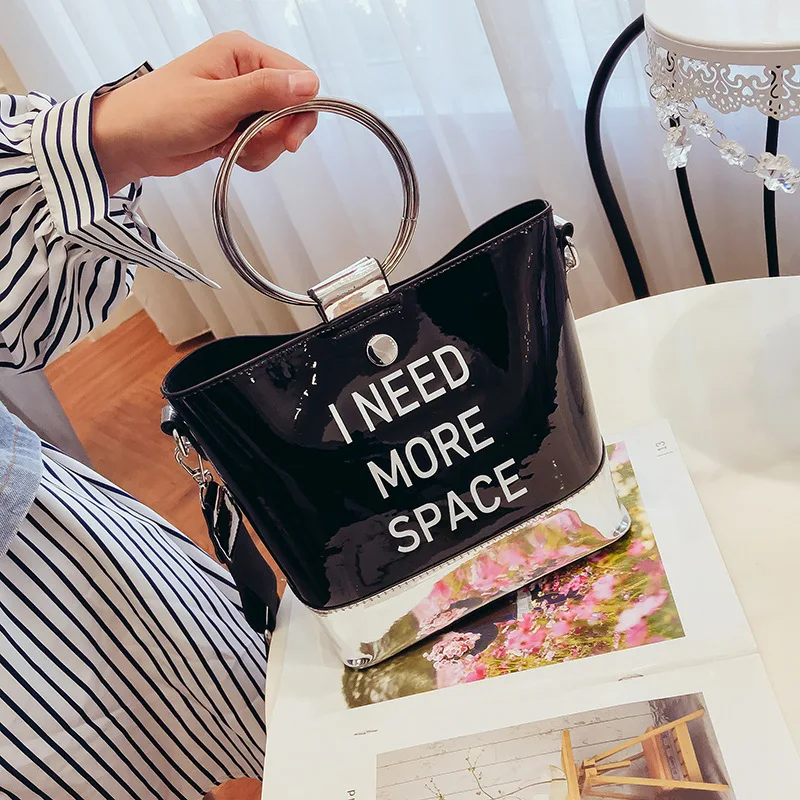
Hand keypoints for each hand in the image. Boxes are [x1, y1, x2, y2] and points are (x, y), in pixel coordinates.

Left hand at [92, 31, 318, 193]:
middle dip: (275, 135)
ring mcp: (242, 101)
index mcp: (243, 53)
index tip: (287, 141)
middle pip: (292, 109)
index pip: (299, 79)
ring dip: (261, 149)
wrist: (128, 143)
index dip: (299, 112)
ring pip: (279, 132)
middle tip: (249, 144)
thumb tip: (309, 83)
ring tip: (229, 146)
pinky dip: (251, 156)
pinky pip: (263, 145)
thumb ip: (265, 91)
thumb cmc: (159, 114)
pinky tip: (226, 152)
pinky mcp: (236, 125)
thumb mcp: (216, 102)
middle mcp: (246, 73)